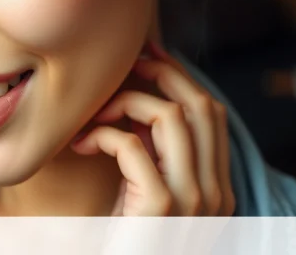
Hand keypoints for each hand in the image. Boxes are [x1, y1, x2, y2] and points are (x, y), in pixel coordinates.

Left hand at [70, 41, 234, 215]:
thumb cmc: (122, 240)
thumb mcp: (146, 192)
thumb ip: (155, 154)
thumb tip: (138, 100)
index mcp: (215, 187)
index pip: (212, 113)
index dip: (181, 78)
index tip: (147, 59)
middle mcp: (214, 192)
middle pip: (200, 106)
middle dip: (161, 75)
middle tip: (126, 68)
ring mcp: (192, 200)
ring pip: (170, 116)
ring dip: (125, 102)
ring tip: (96, 115)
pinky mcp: (160, 207)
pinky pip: (131, 144)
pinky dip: (101, 134)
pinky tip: (80, 144)